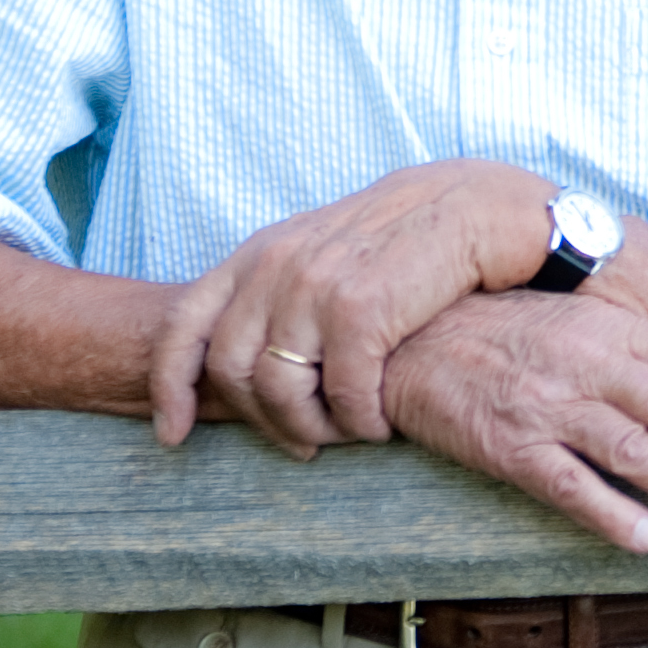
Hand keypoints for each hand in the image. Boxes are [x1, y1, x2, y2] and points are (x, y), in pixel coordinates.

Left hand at [147, 159, 552, 454]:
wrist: (477, 204)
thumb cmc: (404, 240)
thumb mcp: (323, 252)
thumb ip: (280, 293)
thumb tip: (250, 363)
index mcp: (258, 254)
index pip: (183, 326)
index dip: (169, 389)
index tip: (173, 436)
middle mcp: (276, 266)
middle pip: (230, 372)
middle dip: (264, 422)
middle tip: (305, 443)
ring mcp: (315, 286)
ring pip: (281, 391)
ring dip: (314, 429)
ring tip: (349, 433)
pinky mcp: (362, 308)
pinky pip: (343, 394)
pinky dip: (361, 423)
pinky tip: (382, 424)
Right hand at [380, 291, 647, 553]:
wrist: (412, 341)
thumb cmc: (507, 334)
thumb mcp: (577, 321)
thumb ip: (635, 347)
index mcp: (607, 326)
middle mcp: (583, 361)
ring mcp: (546, 405)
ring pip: (631, 449)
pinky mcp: (509, 448)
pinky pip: (570, 486)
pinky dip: (614, 514)